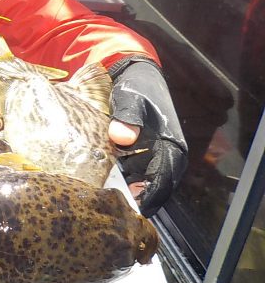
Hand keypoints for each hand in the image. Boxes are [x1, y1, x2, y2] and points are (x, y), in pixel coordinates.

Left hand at [110, 61, 187, 216]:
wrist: (134, 72)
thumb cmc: (134, 87)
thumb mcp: (129, 98)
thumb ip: (126, 117)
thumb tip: (121, 138)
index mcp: (171, 145)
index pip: (163, 180)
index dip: (148, 196)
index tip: (132, 209)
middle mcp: (169, 153)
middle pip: (158, 186)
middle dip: (140, 198)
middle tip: (118, 209)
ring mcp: (158, 152)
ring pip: (148, 180)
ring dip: (133, 190)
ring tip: (111, 199)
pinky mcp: (146, 149)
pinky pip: (140, 171)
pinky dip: (128, 178)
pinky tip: (110, 182)